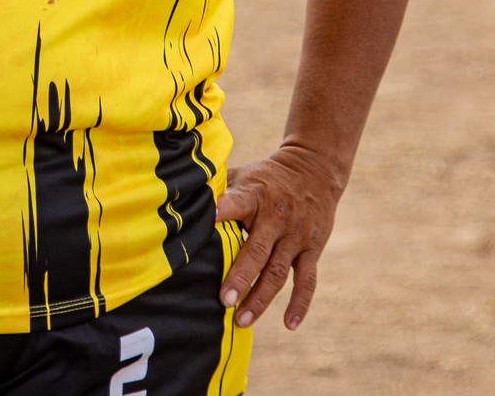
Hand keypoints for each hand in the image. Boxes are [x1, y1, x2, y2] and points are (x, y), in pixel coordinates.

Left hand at [213, 143, 345, 330]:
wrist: (314, 169)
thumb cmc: (266, 178)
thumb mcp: (243, 175)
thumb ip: (218, 189)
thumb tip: (180, 200)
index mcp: (255, 196)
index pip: (238, 202)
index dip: (224, 210)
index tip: (210, 220)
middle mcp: (277, 217)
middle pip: (258, 250)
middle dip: (241, 277)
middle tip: (224, 301)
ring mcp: (296, 236)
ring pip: (278, 271)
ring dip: (261, 298)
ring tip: (242, 320)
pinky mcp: (312, 249)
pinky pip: (307, 279)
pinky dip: (300, 303)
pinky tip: (289, 324)